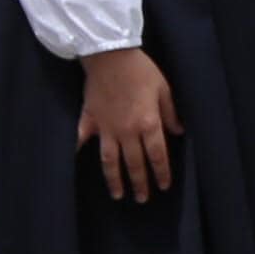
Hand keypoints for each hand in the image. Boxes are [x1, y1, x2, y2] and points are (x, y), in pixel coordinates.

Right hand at [80, 46, 176, 200]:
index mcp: (148, 123)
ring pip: (110, 160)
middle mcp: (127, 131)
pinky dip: (78, 152)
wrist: (110, 55)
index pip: (157, 155)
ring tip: (118, 194)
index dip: (161, 172)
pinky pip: (81, 139)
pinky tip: (75, 163)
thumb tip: (178, 132)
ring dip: (114, 179)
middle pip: (134, 163)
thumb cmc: (141, 70)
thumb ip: (171, 113)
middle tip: (143, 199)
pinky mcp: (89, 119)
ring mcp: (106, 128)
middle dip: (140, 183)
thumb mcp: (164, 89)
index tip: (164, 186)